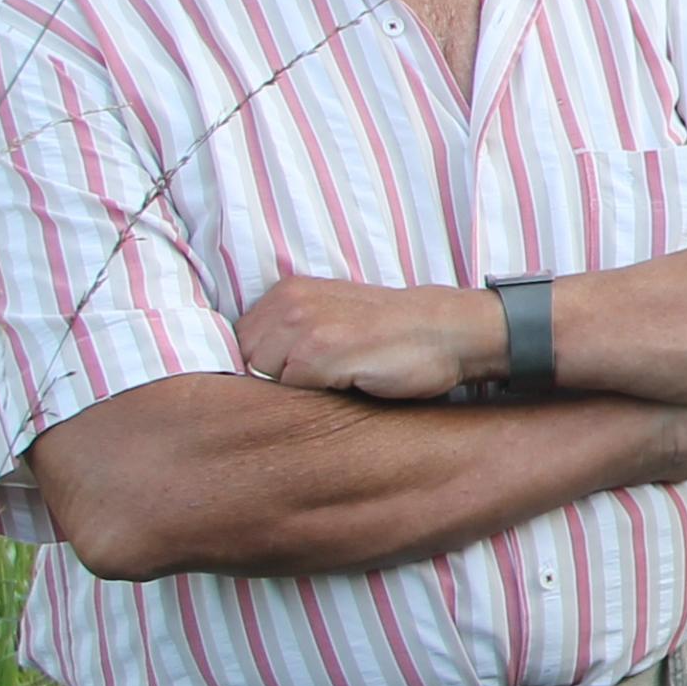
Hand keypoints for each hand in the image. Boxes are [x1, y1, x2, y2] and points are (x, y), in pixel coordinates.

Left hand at [235, 275, 503, 398]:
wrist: (445, 331)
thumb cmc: (391, 332)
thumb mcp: (331, 314)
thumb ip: (290, 329)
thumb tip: (251, 368)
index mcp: (286, 291)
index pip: (241, 343)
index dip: (268, 364)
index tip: (306, 368)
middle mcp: (288, 303)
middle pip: (248, 362)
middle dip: (278, 376)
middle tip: (327, 373)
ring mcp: (303, 325)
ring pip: (266, 378)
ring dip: (298, 386)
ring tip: (339, 376)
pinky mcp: (321, 351)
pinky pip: (291, 391)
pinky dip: (318, 394)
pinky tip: (351, 381)